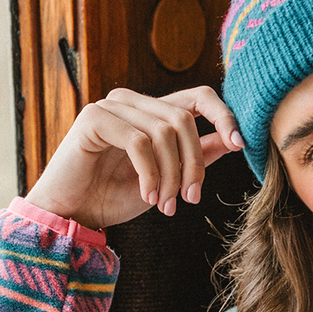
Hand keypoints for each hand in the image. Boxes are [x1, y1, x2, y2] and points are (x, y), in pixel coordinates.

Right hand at [26, 85, 244, 230]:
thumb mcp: (167, 178)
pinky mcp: (93, 118)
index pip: (199, 97)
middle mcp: (133, 101)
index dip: (224, 116)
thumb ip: (196, 156)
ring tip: (164, 204)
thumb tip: (232, 141)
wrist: (72, 214)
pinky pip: (139, 141)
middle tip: (189, 199)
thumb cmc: (114, 196)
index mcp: (152, 111)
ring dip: (171, 175)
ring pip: (165, 132)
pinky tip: (146, 196)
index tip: (240, 144)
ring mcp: (112, 106)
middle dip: (194, 164)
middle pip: (185, 120)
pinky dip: (149, 173)